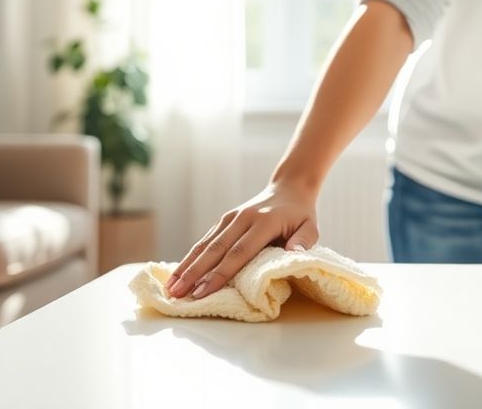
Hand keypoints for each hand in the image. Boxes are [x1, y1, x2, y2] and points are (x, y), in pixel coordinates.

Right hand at [165, 182, 318, 298]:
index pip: (239, 252)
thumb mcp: (311, 227)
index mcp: (263, 222)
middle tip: (177, 294)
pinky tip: (178, 272)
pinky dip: (190, 257)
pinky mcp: (224, 220)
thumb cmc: (301, 214)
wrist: (289, 187)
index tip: (203, 292)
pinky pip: (205, 240)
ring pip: (205, 244)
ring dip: (186, 266)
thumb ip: (303, 240)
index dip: (220, 274)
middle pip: (215, 249)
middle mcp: (242, 218)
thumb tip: (292, 254)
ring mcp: (230, 218)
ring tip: (170, 287)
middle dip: (194, 274)